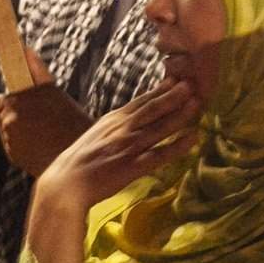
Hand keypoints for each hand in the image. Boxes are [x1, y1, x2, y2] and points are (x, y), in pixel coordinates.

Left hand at [0, 48, 94, 177]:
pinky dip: (21, 146)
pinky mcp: (12, 154)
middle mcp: (10, 118)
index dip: (11, 103)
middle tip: (41, 121)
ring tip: (43, 134)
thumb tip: (25, 49)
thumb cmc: (71, 122)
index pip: (0, 101)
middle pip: (3, 116)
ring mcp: (9, 138)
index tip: (20, 105)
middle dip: (16, 116)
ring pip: (7, 131)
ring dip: (19, 131)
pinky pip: (12, 147)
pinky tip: (39, 147)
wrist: (80, 158)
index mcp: (18, 100)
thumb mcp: (55, 93)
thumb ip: (37, 71)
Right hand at [44, 80, 198, 211]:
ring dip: (180, 114)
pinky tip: (193, 139)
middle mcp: (122, 129)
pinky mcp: (132, 167)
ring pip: (159, 127)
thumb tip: (132, 117)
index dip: (160, 90)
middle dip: (173, 95)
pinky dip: (177, 146)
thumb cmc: (80, 160)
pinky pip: (159, 155)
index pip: (141, 101)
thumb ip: (116, 125)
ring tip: (198, 102)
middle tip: (192, 83)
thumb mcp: (97, 133)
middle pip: (153, 108)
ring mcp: (129, 147)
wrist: (66, 183)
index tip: (177, 78)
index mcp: (113, 120)